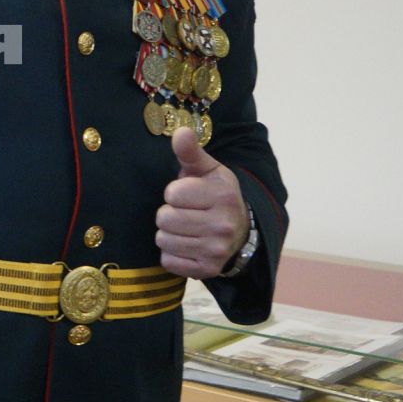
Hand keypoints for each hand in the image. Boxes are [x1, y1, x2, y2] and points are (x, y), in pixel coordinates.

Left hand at [156, 127, 248, 278]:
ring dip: (168, 234)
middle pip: (164, 218)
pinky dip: (172, 254)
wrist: (239, 231)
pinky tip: (187, 245)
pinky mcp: (208, 269)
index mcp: (223, 195)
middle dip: (169, 213)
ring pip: (163, 240)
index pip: (172, 194)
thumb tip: (180, 131)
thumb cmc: (215, 195)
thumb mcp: (207, 170)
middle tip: (186, 213)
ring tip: (186, 228)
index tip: (188, 194)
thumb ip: (190, 152)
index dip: (174, 193)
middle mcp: (224, 224)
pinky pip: (168, 260)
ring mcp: (217, 250)